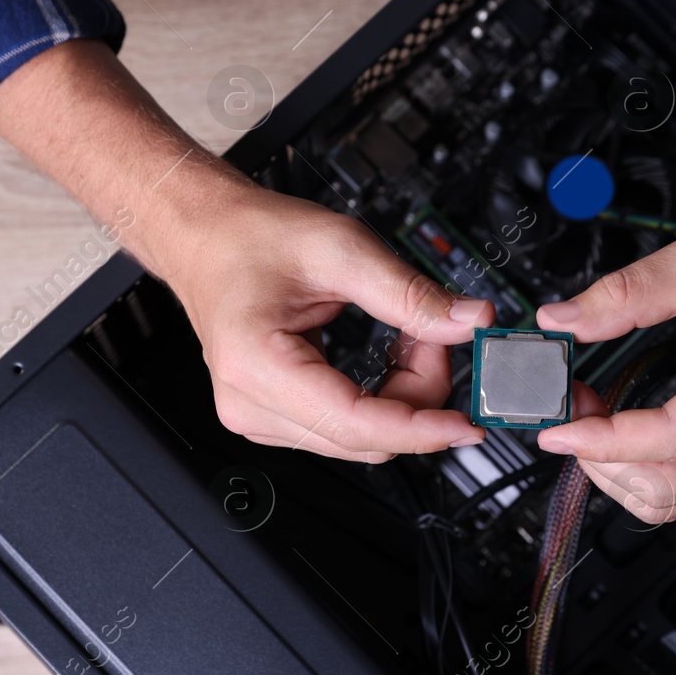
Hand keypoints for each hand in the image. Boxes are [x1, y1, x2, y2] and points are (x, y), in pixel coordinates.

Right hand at [151, 183, 494, 462]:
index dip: (419, 428)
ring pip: (361, 439)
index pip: (354, 423)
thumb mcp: (341, 248)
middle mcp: (251, 403)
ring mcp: (258, 415)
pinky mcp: (273, 415)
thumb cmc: (250, 237)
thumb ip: (409, 293)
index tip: (466, 425)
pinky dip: (382, 400)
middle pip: (365, 438)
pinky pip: (346, 429)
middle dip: (418, 394)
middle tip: (436, 335)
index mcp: (257, 364)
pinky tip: (387, 358)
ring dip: (402, 396)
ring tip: (407, 336)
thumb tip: (468, 322)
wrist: (207, 235)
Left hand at [534, 170, 675, 521]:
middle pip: (671, 488)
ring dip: (619, 469)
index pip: (672, 440)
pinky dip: (641, 464)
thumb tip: (563, 321)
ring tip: (591, 418)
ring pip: (675, 496)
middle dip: (606, 459)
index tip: (559, 429)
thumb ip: (625, 295)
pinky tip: (618, 428)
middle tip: (572, 411)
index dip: (605, 440)